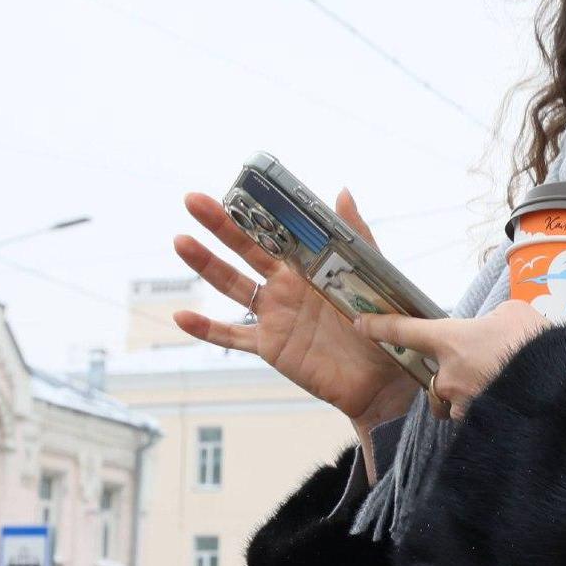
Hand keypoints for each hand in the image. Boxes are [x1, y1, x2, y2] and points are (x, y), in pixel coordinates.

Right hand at [172, 189, 420, 432]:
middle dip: (219, 225)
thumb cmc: (383, 324)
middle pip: (245, 249)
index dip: (254, 210)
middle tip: (192, 200)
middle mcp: (286, 285)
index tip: (233, 187)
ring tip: (181, 241)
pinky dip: (207, 329)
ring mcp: (275, 315)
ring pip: (232, 285)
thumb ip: (358, 236)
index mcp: (309, 264)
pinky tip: (181, 316)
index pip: (275, 230)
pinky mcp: (270, 346)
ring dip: (206, 264)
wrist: (384, 378)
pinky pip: (232, 336)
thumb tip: (342, 191)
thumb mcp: (374, 275)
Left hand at [357, 300, 547, 420]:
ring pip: (453, 403)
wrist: (559, 385)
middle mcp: (447, 376)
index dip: (382, 327)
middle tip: (485, 369)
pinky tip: (508, 407)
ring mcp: (461, 406)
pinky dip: (485, 412)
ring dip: (469, 397)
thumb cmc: (536, 344)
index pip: (406, 332)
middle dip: (453, 377)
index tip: (361, 324)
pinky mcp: (477, 427)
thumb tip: (494, 329)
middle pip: (435, 379)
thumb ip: (493, 321)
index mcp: (451, 340)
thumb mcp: (515, 315)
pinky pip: (473, 420)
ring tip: (501, 390)